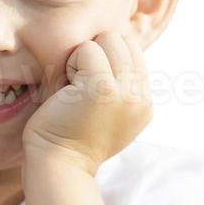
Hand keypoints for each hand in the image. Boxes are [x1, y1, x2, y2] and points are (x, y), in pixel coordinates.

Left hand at [23, 31, 152, 175]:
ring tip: (75, 86)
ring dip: (84, 56)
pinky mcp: (103, 88)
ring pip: (109, 39)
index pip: (134, 51)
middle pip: (124, 40)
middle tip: (80, 84)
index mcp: (144, 103)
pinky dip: (70, 63)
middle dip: (98, 52)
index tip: (90, 83)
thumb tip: (113, 48)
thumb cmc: (70, 135)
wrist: (59, 165)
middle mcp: (141, 97)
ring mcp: (125, 92)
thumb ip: (120, 86)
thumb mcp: (108, 112)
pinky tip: (66, 89)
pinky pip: (87, 49)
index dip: (108, 57)